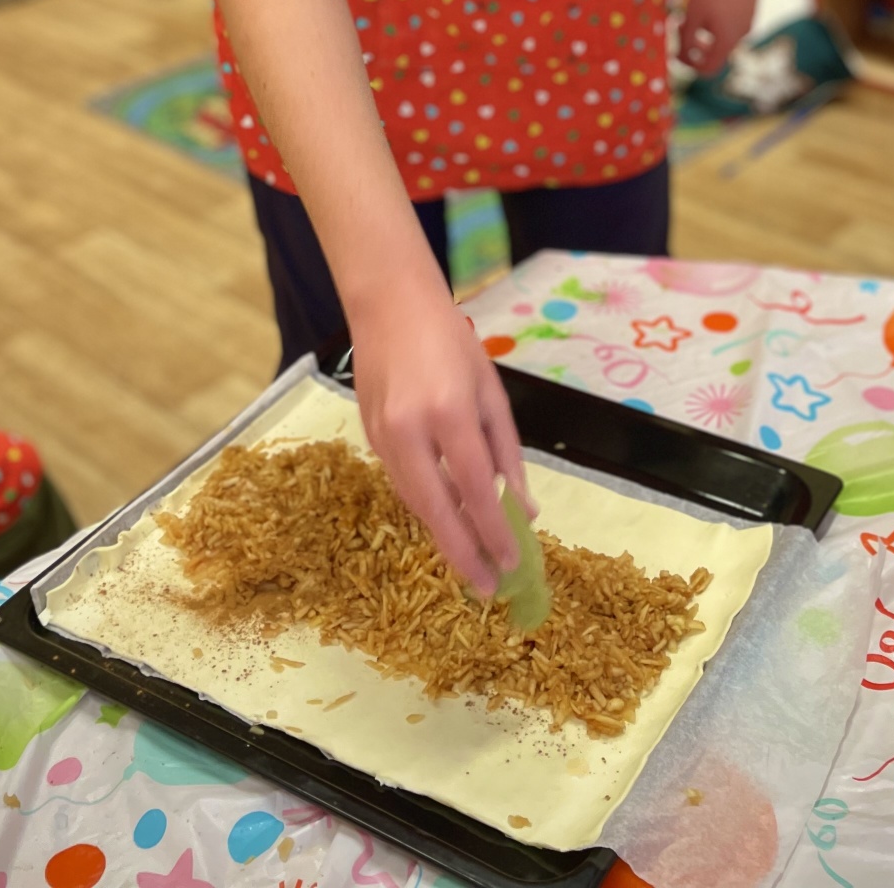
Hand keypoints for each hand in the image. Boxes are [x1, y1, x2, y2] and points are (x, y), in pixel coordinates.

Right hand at [350, 281, 531, 594]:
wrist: (388, 305)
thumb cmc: (451, 340)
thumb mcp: (491, 391)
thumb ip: (507, 451)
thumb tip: (524, 506)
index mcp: (449, 411)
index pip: (477, 487)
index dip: (495, 530)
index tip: (513, 563)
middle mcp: (410, 430)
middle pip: (437, 509)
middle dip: (463, 553)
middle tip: (486, 589)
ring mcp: (383, 436)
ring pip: (415, 501)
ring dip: (443, 535)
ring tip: (472, 564)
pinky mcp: (369, 437)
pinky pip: (402, 483)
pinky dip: (426, 506)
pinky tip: (447, 521)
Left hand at [679, 0, 757, 76]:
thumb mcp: (693, 14)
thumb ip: (686, 40)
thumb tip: (681, 57)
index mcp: (728, 40)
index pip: (710, 68)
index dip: (691, 66)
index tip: (676, 53)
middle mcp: (743, 34)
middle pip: (716, 51)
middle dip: (695, 44)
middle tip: (679, 27)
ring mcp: (750, 19)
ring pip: (723, 34)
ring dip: (705, 29)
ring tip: (691, 9)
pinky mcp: (751, 6)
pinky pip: (732, 21)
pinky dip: (717, 19)